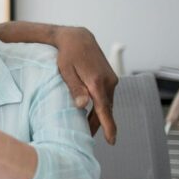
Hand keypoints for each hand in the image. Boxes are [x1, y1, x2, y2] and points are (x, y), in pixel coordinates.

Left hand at [52, 26, 117, 143]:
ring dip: (99, 116)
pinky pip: (106, 96)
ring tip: (88, 129)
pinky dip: (101, 106)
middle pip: (106, 110)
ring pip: (107, 103)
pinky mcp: (109, 78)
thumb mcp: (66, 71)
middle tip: (89, 138)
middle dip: (99, 125)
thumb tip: (82, 106)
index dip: (108, 126)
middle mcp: (108, 82)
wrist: (78, 38)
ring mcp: (111, 79)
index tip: (111, 140)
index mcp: (96, 82)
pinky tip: (92, 113)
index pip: (104, 109)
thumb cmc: (68, 54)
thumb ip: (75, 88)